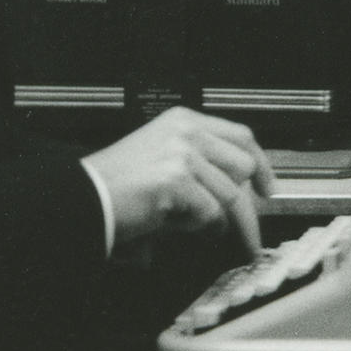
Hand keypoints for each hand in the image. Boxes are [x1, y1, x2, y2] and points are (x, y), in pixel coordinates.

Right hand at [87, 107, 276, 257]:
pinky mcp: (177, 179)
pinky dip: (193, 226)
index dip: (261, 165)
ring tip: (178, 219)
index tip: (268, 189)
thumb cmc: (114, 185)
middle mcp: (186, 131)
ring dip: (209, 217)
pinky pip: (209, 213)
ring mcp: (182, 153)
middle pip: (243, 167)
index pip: (241, 136)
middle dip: (243, 203)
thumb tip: (244, 192)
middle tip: (240, 229)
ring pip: (229, 194)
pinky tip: (168, 221)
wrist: (82, 198)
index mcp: (183, 121)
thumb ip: (201, 164)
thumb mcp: (162, 158)